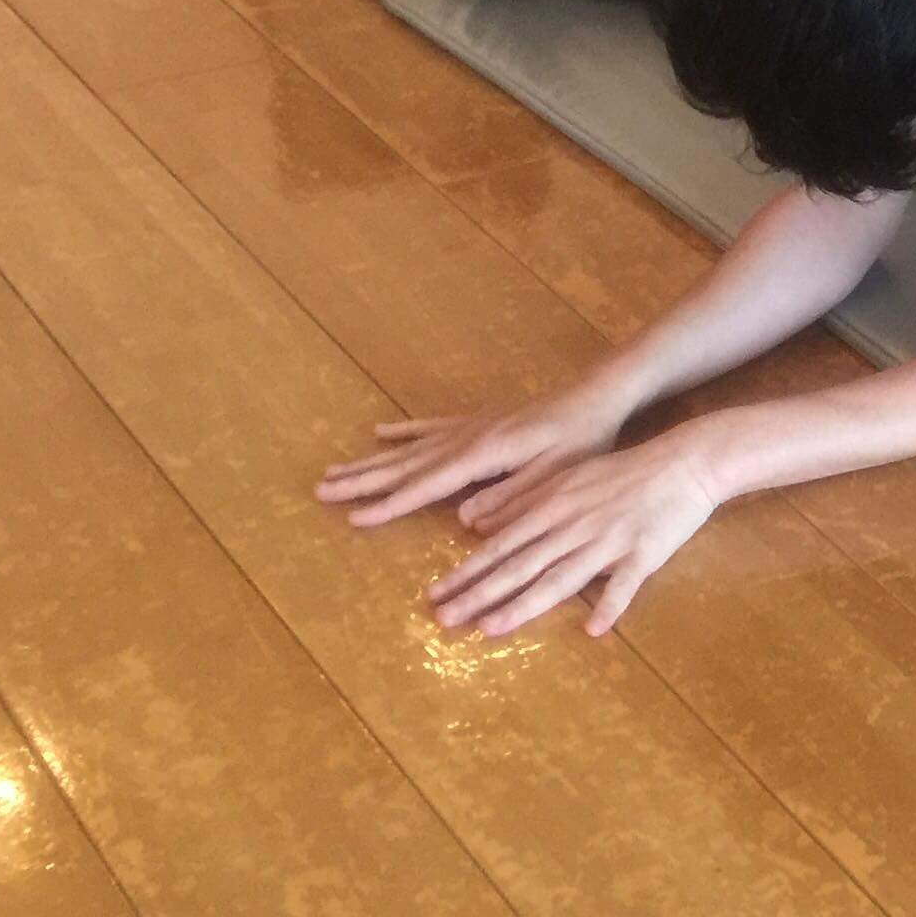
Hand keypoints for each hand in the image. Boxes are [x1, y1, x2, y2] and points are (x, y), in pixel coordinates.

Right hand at [315, 379, 634, 529]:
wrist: (596, 396)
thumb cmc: (582, 440)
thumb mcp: (555, 476)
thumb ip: (513, 497)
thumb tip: (466, 520)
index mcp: (484, 455)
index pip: (428, 486)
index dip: (390, 505)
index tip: (354, 518)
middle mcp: (468, 438)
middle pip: (405, 465)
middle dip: (362, 481)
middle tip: (319, 492)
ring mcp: (470, 427)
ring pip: (409, 448)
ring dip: (371, 461)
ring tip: (333, 471)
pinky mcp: (479, 422)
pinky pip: (431, 428)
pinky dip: (404, 432)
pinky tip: (380, 433)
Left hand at [420, 434, 724, 637]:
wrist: (685, 461)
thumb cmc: (623, 472)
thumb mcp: (569, 478)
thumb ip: (526, 503)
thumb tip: (479, 525)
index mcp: (554, 507)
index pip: (502, 545)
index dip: (468, 572)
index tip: (435, 594)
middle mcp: (574, 526)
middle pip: (521, 565)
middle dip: (479, 594)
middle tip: (444, 619)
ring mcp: (609, 541)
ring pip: (561, 578)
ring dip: (524, 605)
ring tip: (490, 628)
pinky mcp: (645, 553)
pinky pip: (626, 584)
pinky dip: (610, 606)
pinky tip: (594, 630)